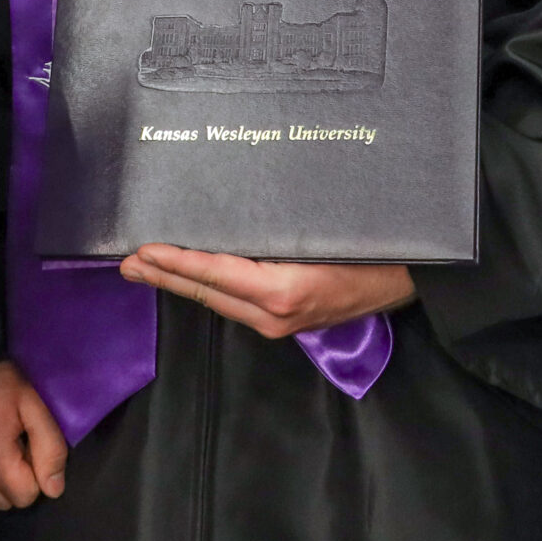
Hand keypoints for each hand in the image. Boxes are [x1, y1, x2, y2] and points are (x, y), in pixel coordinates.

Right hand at [0, 361, 66, 510]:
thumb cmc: (5, 381)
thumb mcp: (36, 405)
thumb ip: (50, 447)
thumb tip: (54, 489)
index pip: (26, 496)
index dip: (39, 474)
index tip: (35, 445)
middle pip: (9, 501)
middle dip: (23, 479)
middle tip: (24, 443)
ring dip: (8, 478)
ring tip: (10, 443)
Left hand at [121, 245, 414, 339]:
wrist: (417, 276)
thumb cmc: (375, 245)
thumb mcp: (321, 233)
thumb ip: (274, 233)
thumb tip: (226, 217)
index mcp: (282, 290)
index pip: (213, 273)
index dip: (174, 262)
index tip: (141, 252)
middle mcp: (275, 313)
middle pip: (207, 293)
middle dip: (164, 276)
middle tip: (124, 263)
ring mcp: (280, 323)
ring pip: (218, 301)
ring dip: (181, 281)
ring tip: (147, 266)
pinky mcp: (287, 321)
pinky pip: (237, 304)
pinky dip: (208, 287)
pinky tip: (192, 275)